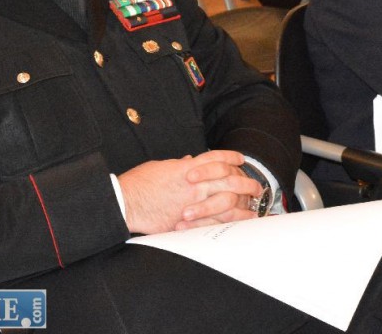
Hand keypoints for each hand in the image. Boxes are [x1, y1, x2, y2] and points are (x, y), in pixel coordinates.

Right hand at [117, 150, 261, 233]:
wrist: (125, 202)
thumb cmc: (139, 183)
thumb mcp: (161, 166)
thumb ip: (178, 166)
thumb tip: (187, 162)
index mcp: (188, 168)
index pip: (216, 158)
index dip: (230, 157)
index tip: (240, 159)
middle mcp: (194, 184)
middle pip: (229, 180)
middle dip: (245, 182)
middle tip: (256, 186)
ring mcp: (193, 203)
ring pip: (227, 202)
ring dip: (244, 204)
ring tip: (254, 207)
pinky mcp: (187, 221)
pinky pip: (214, 222)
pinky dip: (229, 223)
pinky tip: (238, 224)